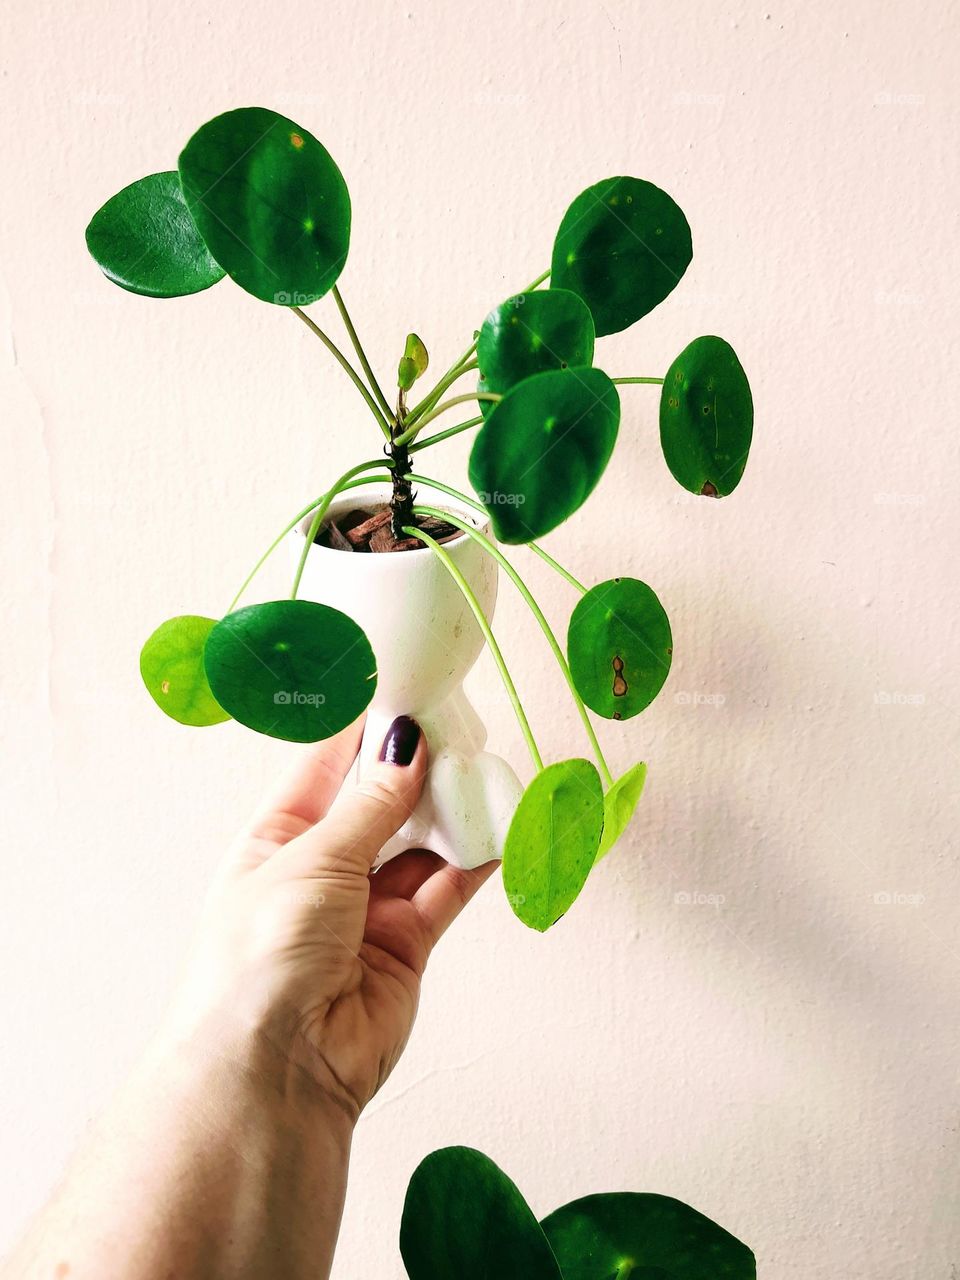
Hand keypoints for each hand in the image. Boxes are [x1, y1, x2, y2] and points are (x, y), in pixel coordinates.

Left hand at [163, 714, 496, 1123]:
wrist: (274, 1074)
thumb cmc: (260, 959)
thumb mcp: (310, 861)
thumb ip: (369, 805)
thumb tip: (403, 743)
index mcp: (275, 837)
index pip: (323, 764)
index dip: (362, 725)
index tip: (403, 684)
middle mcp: (321, 868)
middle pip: (378, 800)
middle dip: (415, 765)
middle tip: (458, 725)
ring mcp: (366, 908)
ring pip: (419, 842)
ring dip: (449, 810)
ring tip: (484, 771)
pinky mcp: (407, 944)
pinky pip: (446, 888)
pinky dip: (474, 859)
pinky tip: (498, 827)